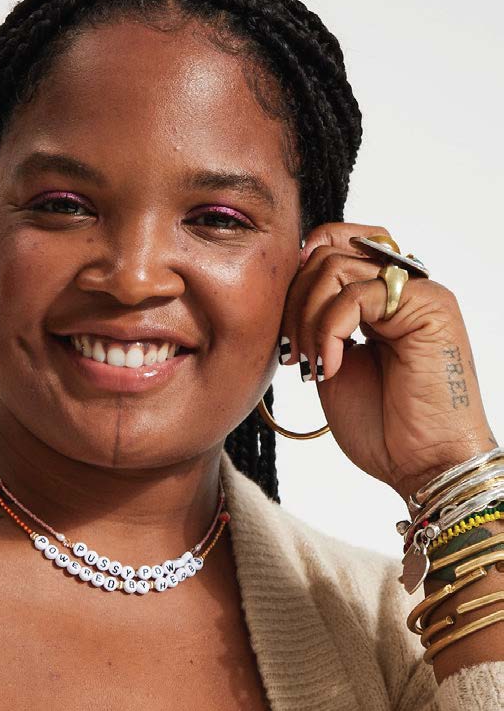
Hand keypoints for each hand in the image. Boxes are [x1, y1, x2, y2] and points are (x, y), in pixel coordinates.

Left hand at [278, 222, 497, 501]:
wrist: (422, 465)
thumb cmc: (382, 426)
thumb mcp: (332, 363)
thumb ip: (317, 322)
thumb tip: (287, 291)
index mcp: (382, 297)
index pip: (334, 246)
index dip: (299, 275)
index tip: (284, 325)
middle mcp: (403, 287)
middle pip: (327, 252)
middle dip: (294, 303)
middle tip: (292, 354)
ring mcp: (418, 293)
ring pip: (334, 266)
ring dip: (306, 319)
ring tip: (309, 366)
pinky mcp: (427, 306)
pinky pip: (355, 293)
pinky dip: (328, 331)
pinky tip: (329, 369)